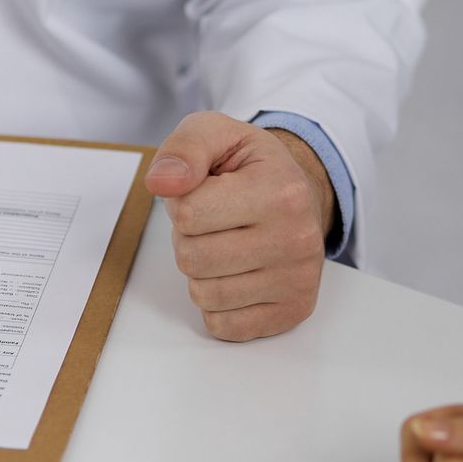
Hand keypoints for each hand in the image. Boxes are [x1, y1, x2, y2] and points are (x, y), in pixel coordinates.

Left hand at [146, 111, 333, 340]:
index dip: (182, 203)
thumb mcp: (217, 135)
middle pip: (192, 259)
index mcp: (282, 190)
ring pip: (204, 295)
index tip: (205, 192)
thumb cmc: (252, 168)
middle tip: (214, 223)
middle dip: (189, 239)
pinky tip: (237, 275)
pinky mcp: (293, 311)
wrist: (299, 196)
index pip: (189, 214)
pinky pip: (223, 326)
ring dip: (202, 272)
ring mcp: (298, 279)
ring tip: (226, 244)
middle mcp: (298, 238)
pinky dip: (217, 304)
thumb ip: (184, 149)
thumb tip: (162, 183)